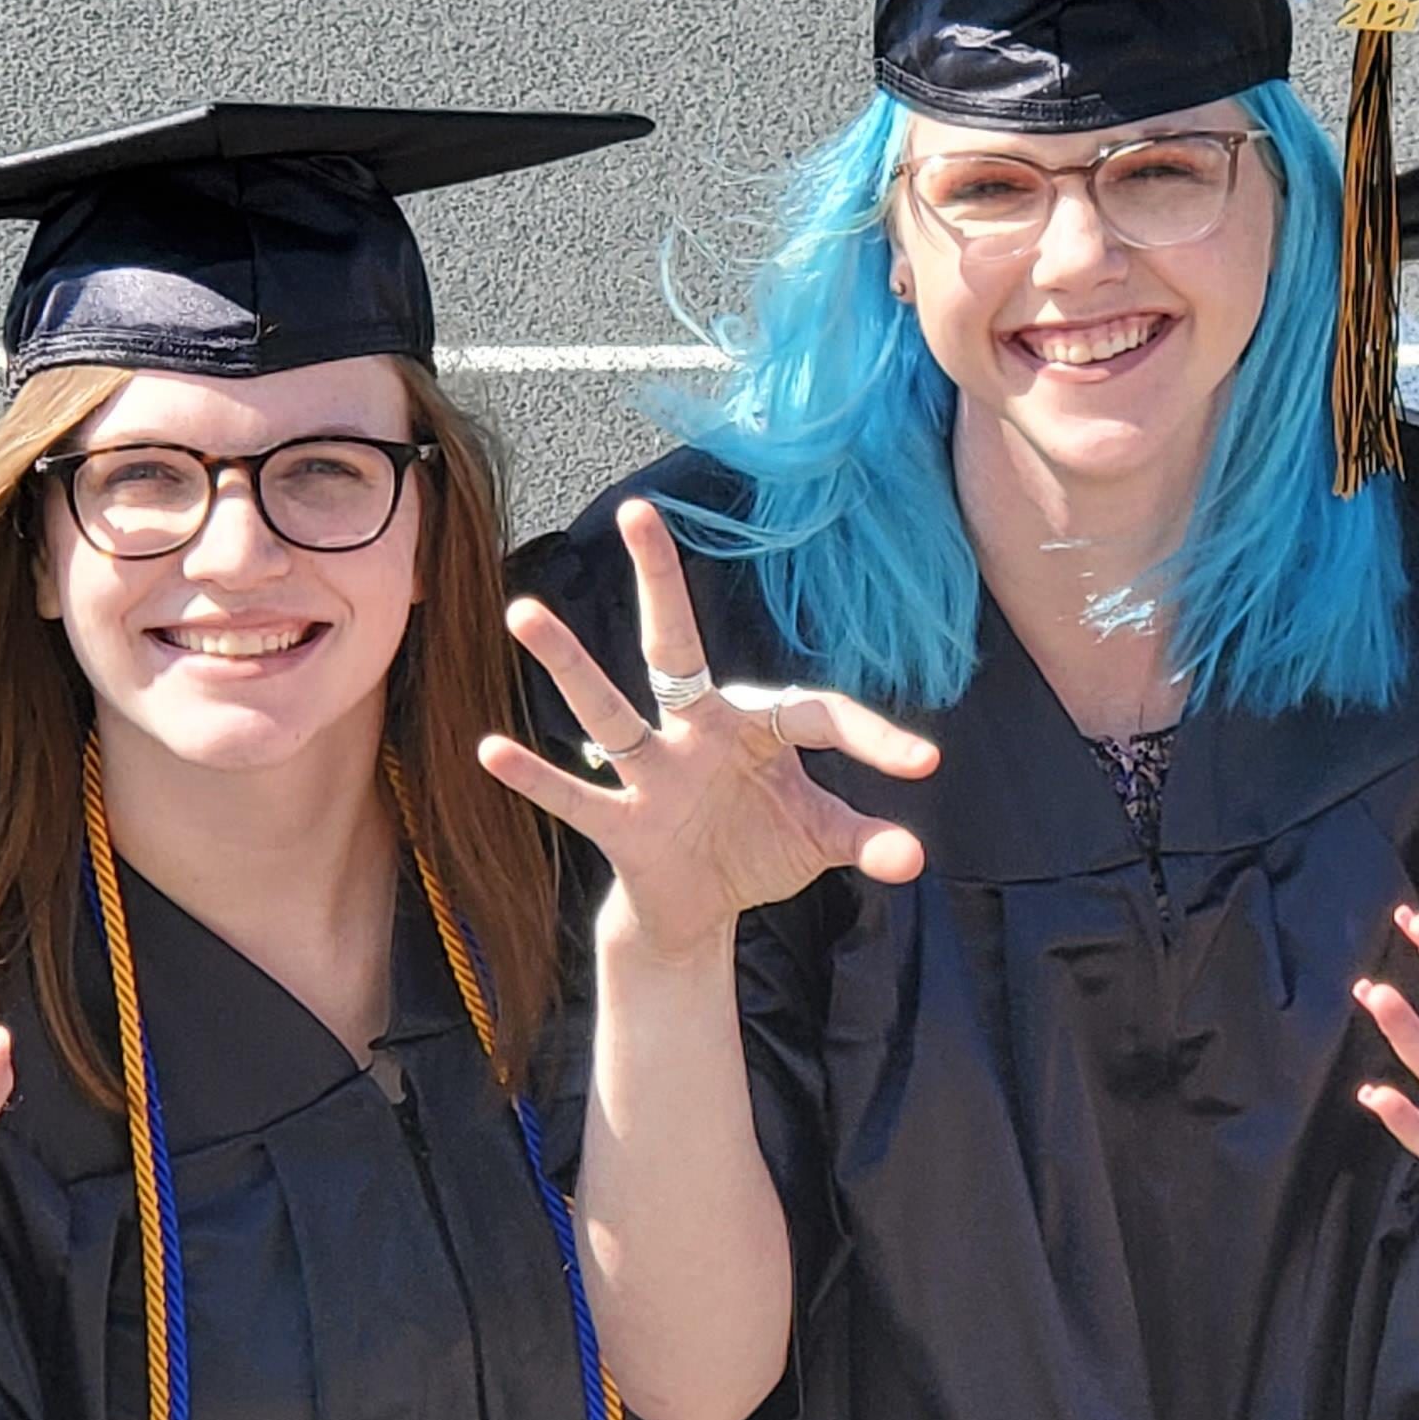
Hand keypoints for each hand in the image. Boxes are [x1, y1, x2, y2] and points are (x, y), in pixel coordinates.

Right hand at [486, 497, 940, 956]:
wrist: (698, 908)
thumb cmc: (758, 850)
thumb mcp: (819, 842)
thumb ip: (864, 841)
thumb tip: (913, 860)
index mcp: (755, 728)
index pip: (815, 711)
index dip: (872, 736)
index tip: (925, 761)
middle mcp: (698, 734)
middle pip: (673, 647)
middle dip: (658, 581)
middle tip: (639, 511)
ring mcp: (654, 774)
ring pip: (608, 712)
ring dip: (569, 665)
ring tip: (525, 612)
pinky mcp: (622, 824)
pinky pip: (574, 795)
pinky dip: (536, 777)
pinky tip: (493, 750)